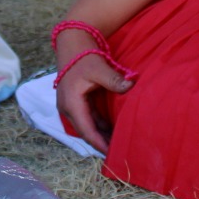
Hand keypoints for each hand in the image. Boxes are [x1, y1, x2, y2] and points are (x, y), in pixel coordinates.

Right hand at [54, 28, 133, 154]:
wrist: (72, 44)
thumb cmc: (84, 57)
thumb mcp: (99, 68)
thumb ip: (114, 80)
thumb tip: (131, 85)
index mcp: (71, 103)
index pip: (87, 130)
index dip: (99, 143)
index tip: (112, 154)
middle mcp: (67, 108)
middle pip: (85, 132)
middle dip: (100, 143)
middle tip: (118, 153)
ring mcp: (69, 106)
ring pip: (86, 127)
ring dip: (100, 135)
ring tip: (117, 145)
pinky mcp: (74, 102)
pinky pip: (86, 119)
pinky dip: (98, 126)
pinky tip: (111, 131)